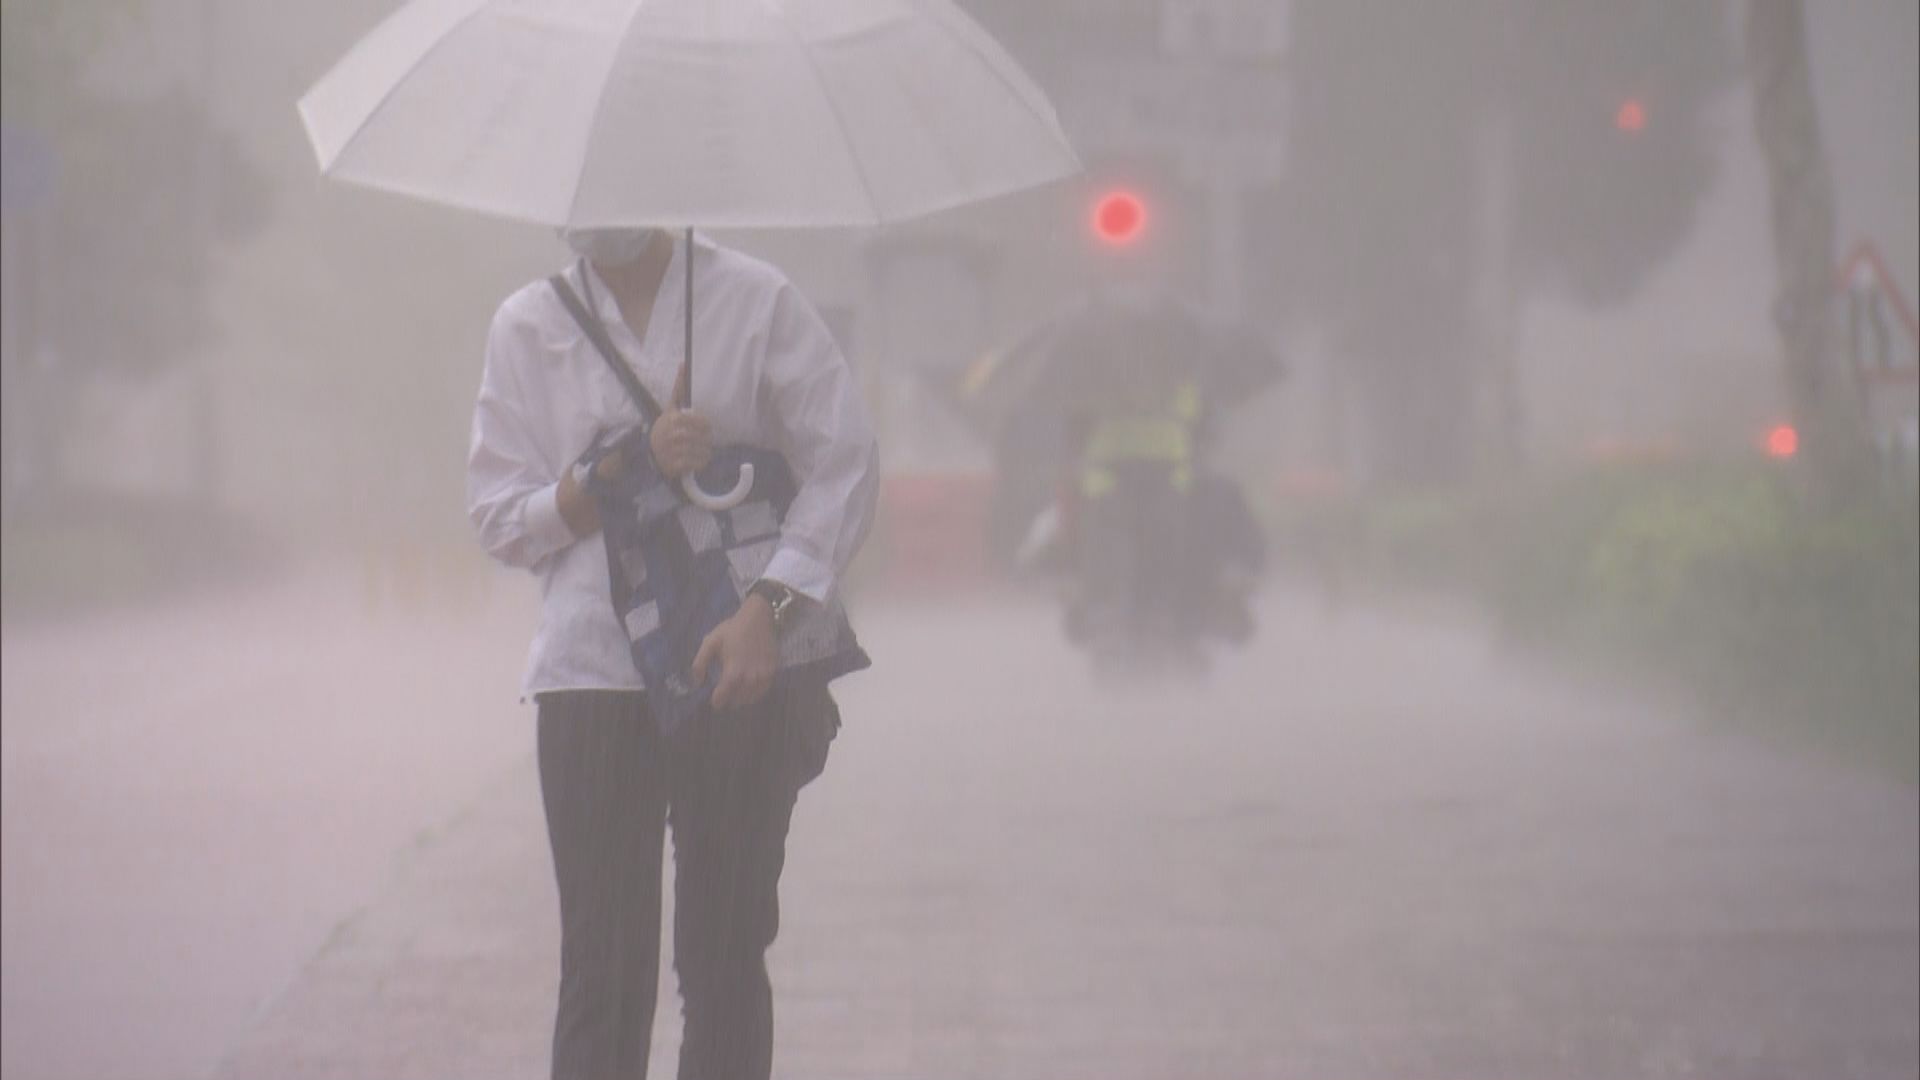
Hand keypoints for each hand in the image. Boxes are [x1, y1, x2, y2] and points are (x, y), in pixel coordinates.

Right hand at [650, 365, 711, 479]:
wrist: (649, 452)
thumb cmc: (665, 428)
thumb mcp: (670, 408)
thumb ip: (679, 388)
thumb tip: (684, 362)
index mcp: (675, 419)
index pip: (704, 423)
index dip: (705, 427)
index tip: (701, 429)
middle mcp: (674, 434)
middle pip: (705, 438)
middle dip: (705, 440)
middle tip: (699, 442)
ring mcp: (674, 451)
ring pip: (703, 452)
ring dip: (704, 453)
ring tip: (697, 452)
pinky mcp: (675, 465)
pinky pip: (698, 464)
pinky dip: (699, 464)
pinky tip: (693, 462)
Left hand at [690, 595, 777, 709]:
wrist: (758, 618)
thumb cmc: (732, 629)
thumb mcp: (710, 642)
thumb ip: (700, 663)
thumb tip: (698, 682)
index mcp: (733, 671)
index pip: (723, 695)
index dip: (717, 701)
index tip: (714, 703)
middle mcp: (749, 677)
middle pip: (738, 699)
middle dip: (730, 701)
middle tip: (724, 699)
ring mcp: (762, 675)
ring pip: (752, 697)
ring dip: (742, 699)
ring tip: (736, 698)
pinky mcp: (772, 671)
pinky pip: (764, 690)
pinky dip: (755, 694)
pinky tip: (750, 691)